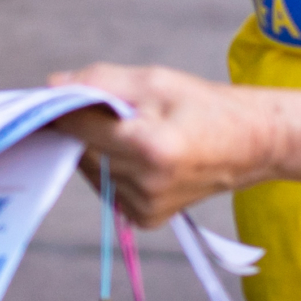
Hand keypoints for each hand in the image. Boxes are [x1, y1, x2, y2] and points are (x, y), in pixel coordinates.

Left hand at [48, 62, 278, 226]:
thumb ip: (100, 81)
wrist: (249, 144)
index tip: (59, 97)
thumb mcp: (155, 80)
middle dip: (83, 128)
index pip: (80, 127)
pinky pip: (107, 187)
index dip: (65, 108)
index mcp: (151, 148)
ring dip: (97, 148)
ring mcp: (146, 207)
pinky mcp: (146, 219)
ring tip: (131, 132)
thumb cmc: (202, 105)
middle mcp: (147, 185)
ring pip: (91, 170)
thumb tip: (51, 86)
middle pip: (82, 150)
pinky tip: (138, 155)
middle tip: (107, 110)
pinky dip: (111, 167)